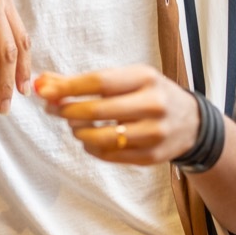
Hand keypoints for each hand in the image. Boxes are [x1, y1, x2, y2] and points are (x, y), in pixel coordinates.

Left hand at [34, 65, 199, 163]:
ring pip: (102, 137)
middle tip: (52, 109)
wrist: (191, 123)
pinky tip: (89, 139)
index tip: (45, 90)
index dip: (69, 87)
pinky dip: (92, 147)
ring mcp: (154, 133)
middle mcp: (153, 104)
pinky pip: (110, 155)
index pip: (100, 82)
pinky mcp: (151, 156)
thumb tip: (44, 81)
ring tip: (74, 124)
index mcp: (146, 78)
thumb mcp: (127, 79)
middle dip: (68, 110)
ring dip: (79, 131)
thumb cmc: (149, 95)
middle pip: (99, 110)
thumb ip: (85, 81)